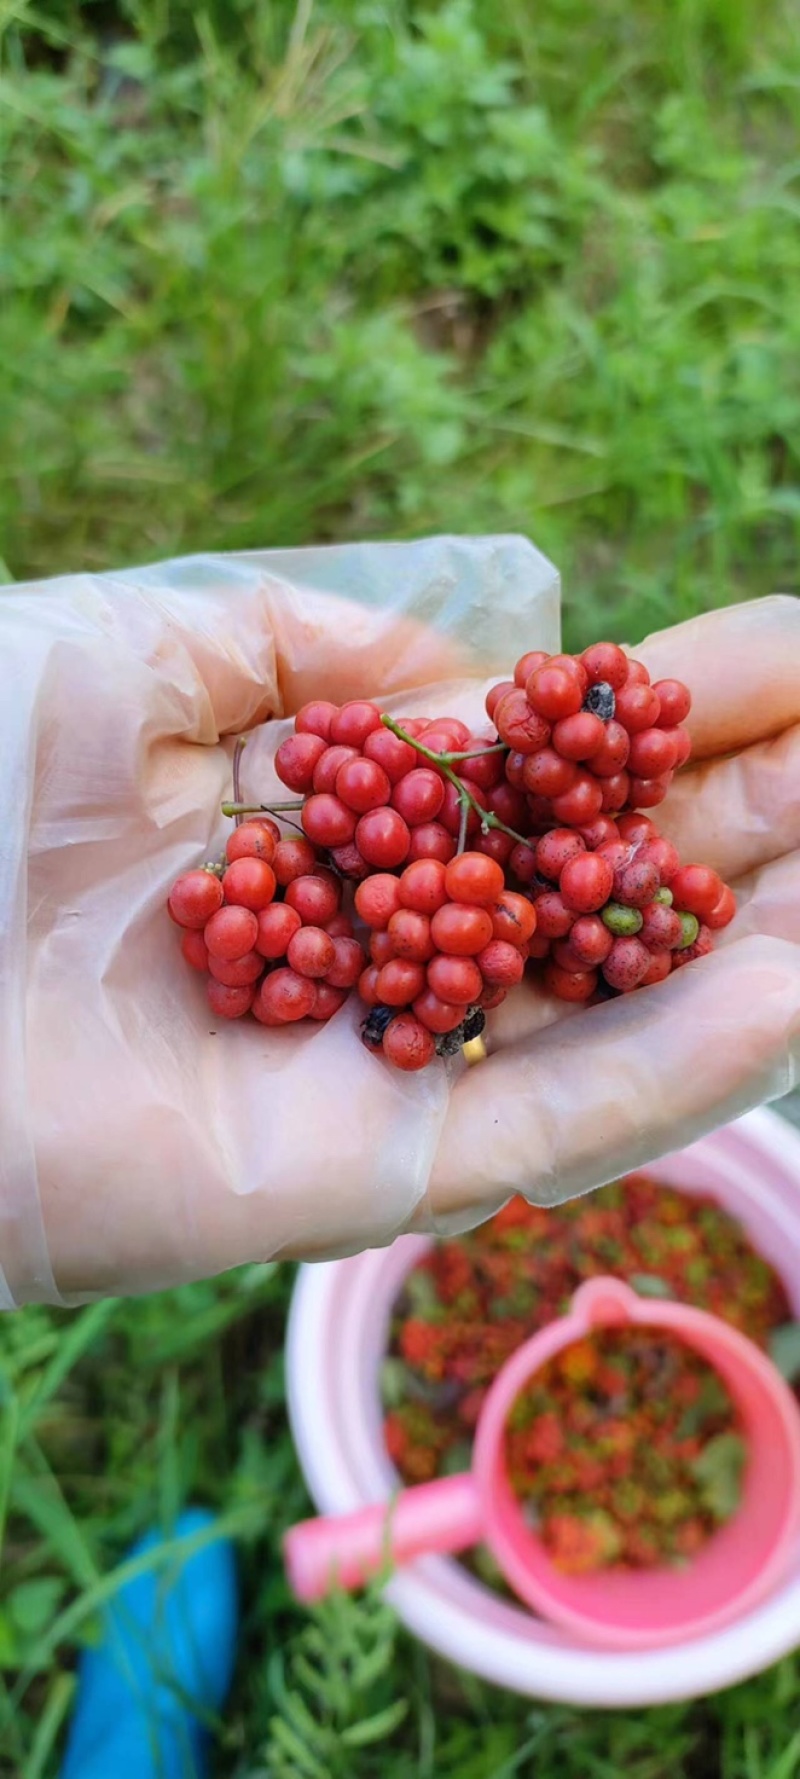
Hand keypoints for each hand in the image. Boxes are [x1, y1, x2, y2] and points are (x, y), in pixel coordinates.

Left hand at [5, 556, 797, 1304]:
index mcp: (333, 823)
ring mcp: (385, 1063)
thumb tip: (476, 675)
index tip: (792, 653)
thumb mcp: (140, 651)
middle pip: (604, 880)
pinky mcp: (367, 1172)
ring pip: (612, 1009)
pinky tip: (790, 984)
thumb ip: (314, 645)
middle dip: (747, 812)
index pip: (542, 767)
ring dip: (755, 939)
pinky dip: (675, 1066)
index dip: (671, 706)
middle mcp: (380, 945)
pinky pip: (549, 1125)